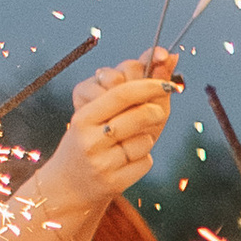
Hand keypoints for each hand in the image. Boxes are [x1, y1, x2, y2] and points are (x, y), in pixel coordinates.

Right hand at [42, 55, 173, 208]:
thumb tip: (171, 56)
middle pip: (137, 116)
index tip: (167, 84)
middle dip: (154, 111)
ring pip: (144, 141)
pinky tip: (126, 162)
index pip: (121, 94)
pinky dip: (143, 160)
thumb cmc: (94, 138)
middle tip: (158, 112)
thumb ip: (134, 83)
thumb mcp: (103, 111)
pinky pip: (145, 163)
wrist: (70, 184)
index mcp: (83, 116)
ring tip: (129, 143)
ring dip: (146, 139)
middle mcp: (88, 139)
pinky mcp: (113, 183)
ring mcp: (100, 163)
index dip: (148, 86)